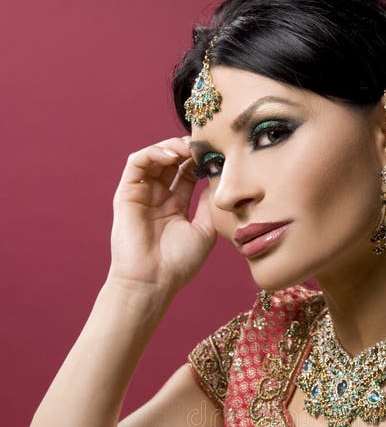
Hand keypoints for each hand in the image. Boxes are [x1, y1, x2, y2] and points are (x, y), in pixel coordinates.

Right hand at [110, 137, 216, 296]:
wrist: (152, 281)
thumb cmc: (178, 263)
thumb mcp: (205, 230)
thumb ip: (209, 202)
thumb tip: (218, 177)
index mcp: (176, 206)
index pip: (188, 173)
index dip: (201, 161)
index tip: (218, 154)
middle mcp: (158, 197)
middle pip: (172, 161)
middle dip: (188, 150)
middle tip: (204, 145)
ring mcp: (141, 194)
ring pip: (154, 157)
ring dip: (172, 147)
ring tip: (189, 149)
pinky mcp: (126, 193)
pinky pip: (136, 162)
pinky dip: (153, 152)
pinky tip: (172, 156)